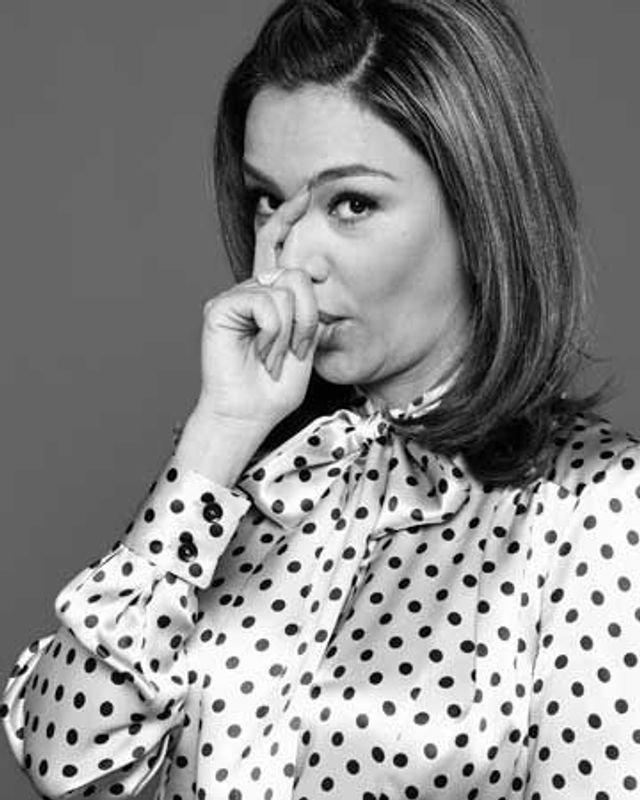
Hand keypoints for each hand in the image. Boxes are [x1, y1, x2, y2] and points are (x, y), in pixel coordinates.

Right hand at [195, 183, 324, 436]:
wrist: (250, 412)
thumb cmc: (275, 385)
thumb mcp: (306, 341)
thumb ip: (309, 305)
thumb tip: (314, 266)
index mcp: (269, 296)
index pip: (276, 247)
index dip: (289, 218)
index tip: (305, 193)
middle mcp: (250, 290)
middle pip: (294, 272)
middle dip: (308, 314)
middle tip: (295, 348)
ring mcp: (232, 297)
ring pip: (284, 289)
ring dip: (290, 332)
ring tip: (274, 357)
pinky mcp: (219, 307)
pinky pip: (265, 302)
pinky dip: (274, 332)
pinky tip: (262, 352)